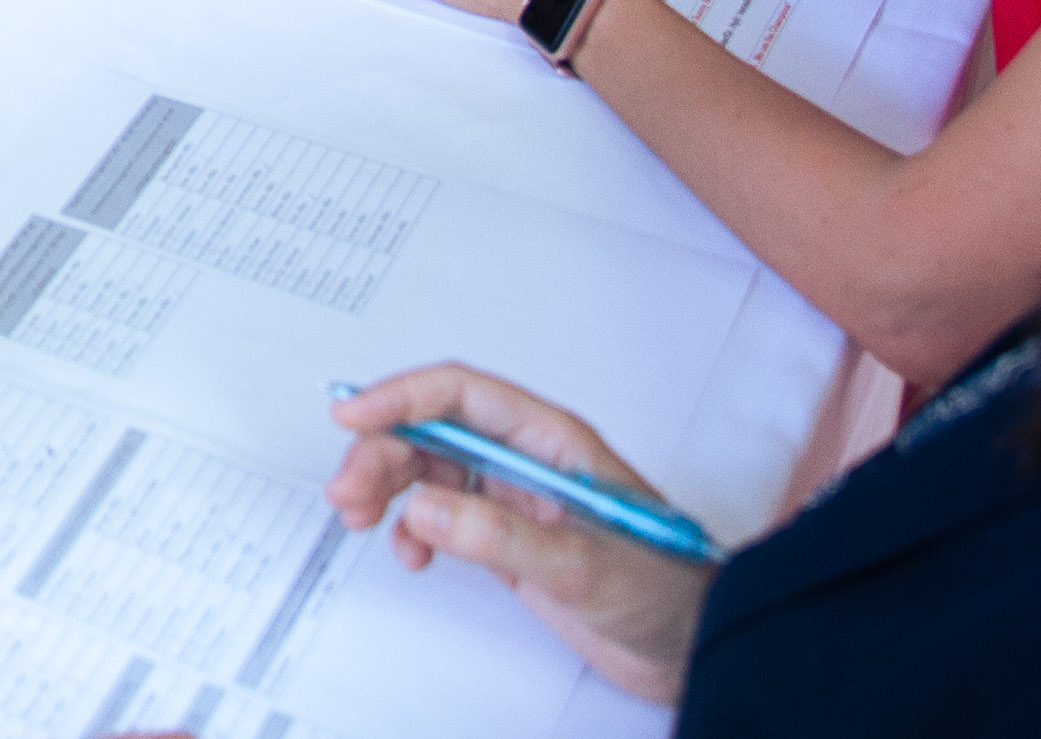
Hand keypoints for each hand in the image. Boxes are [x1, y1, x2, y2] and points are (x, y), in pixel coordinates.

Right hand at [326, 366, 708, 702]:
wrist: (692, 646)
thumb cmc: (665, 590)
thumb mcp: (581, 562)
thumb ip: (499, 535)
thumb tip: (424, 507)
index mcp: (551, 440)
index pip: (461, 394)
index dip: (401, 395)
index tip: (353, 413)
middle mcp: (526, 460)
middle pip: (432, 431)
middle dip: (381, 453)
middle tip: (349, 494)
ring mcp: (514, 498)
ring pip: (428, 472)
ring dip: (388, 489)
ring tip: (361, 518)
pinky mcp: (507, 538)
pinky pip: (440, 516)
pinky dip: (413, 530)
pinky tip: (412, 554)